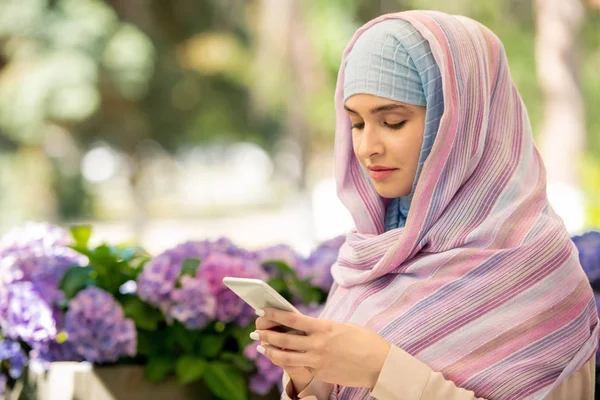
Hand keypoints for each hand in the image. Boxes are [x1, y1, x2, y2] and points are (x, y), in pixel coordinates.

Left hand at [253, 308, 390, 389]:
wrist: (379, 364)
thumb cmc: (364, 341)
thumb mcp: (344, 327)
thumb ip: (324, 327)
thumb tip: (308, 326)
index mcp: (324, 327)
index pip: (292, 319)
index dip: (275, 314)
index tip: (262, 310)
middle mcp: (318, 344)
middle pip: (284, 339)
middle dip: (267, 334)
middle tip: (255, 330)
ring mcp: (318, 360)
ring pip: (286, 357)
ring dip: (271, 351)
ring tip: (261, 347)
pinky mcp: (321, 373)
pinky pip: (299, 368)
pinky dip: (286, 363)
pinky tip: (278, 359)